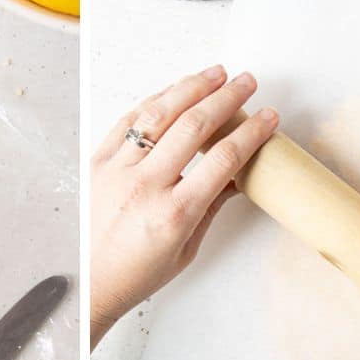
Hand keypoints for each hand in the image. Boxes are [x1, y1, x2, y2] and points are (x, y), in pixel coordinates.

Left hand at [90, 66, 278, 349]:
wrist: (92, 284)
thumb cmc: (137, 274)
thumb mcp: (186, 249)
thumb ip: (211, 206)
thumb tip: (237, 174)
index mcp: (174, 214)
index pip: (223, 159)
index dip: (250, 133)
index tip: (267, 118)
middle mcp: (145, 187)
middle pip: (194, 125)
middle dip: (226, 97)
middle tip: (246, 82)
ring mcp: (117, 172)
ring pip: (159, 113)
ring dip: (190, 87)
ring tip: (214, 74)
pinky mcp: (97, 164)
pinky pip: (128, 121)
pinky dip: (154, 101)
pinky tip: (174, 92)